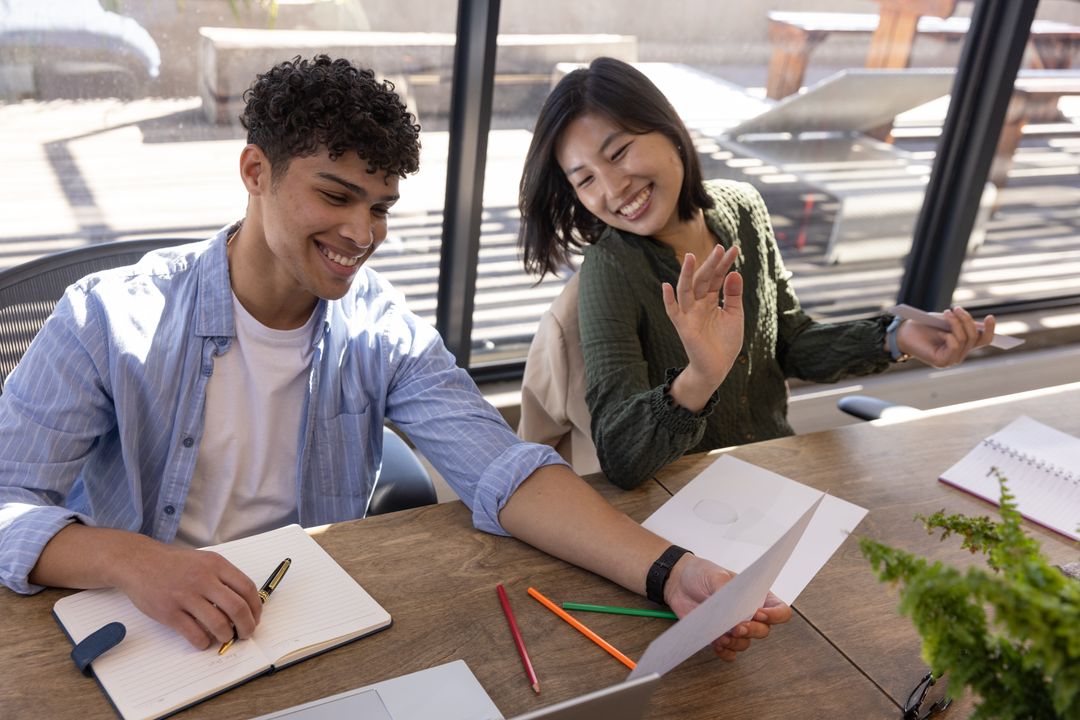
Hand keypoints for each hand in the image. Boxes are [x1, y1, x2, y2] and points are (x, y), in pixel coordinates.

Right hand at [115, 539, 262, 649]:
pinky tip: (204, 641)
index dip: (255, 607)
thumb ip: (223, 578)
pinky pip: (195, 634)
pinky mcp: (169, 612)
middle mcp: (203, 579)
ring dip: (226, 636)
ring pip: (218, 624)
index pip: (247, 588)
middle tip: (246, 633)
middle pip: (237, 608)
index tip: (255, 617)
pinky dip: (204, 642)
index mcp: (216, 565)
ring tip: (225, 637)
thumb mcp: (204, 560)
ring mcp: (185, 596)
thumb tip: (245, 604)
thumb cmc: (174, 564)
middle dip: (247, 626)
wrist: (139, 562)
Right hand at [662, 245, 743, 409]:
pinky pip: (673, 312)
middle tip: (719, 248)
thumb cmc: (725, 342)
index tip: (734, 249)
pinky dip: (668, 300)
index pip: (716, 277)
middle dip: (711, 264)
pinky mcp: (683, 327)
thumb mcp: (734, 315)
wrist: (718, 367)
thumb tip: (735, 272)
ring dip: (686, 274)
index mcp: (710, 300)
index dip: (724, 264)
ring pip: (686, 290)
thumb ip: (733, 295)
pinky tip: (666, 286)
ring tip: (690, 257)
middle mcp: (698, 304)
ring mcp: (689, 314)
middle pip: (702, 279)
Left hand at [664, 554, 791, 661]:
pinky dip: (725, 652)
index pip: (779, 610)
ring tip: (722, 636)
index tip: (759, 614)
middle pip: (763, 631)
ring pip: (745, 643)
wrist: (678, 582)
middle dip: (751, 631)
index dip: (775, 615)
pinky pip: (729, 653)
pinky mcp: (719, 636)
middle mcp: (748, 614)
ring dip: (736, 643)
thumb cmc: (702, 573)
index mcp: (756, 596)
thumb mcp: (716, 575)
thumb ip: (727, 591)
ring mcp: (734, 627)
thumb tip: (732, 608)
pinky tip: (717, 645)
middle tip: (737, 627)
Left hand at [897, 307, 995, 367]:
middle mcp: (960, 354)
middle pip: (974, 337)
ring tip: (946, 313)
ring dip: (956, 324)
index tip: (990, 317)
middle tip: (955, 308)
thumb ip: (963, 324)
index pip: (984, 339)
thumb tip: (980, 326)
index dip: (990, 329)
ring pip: (964, 340)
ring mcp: (951, 359)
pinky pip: (954, 346)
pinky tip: (940, 332)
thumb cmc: (925, 325)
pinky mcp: (942, 362)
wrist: (904, 332)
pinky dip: (949, 336)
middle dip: (966, 320)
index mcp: (964, 344)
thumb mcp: (947, 321)